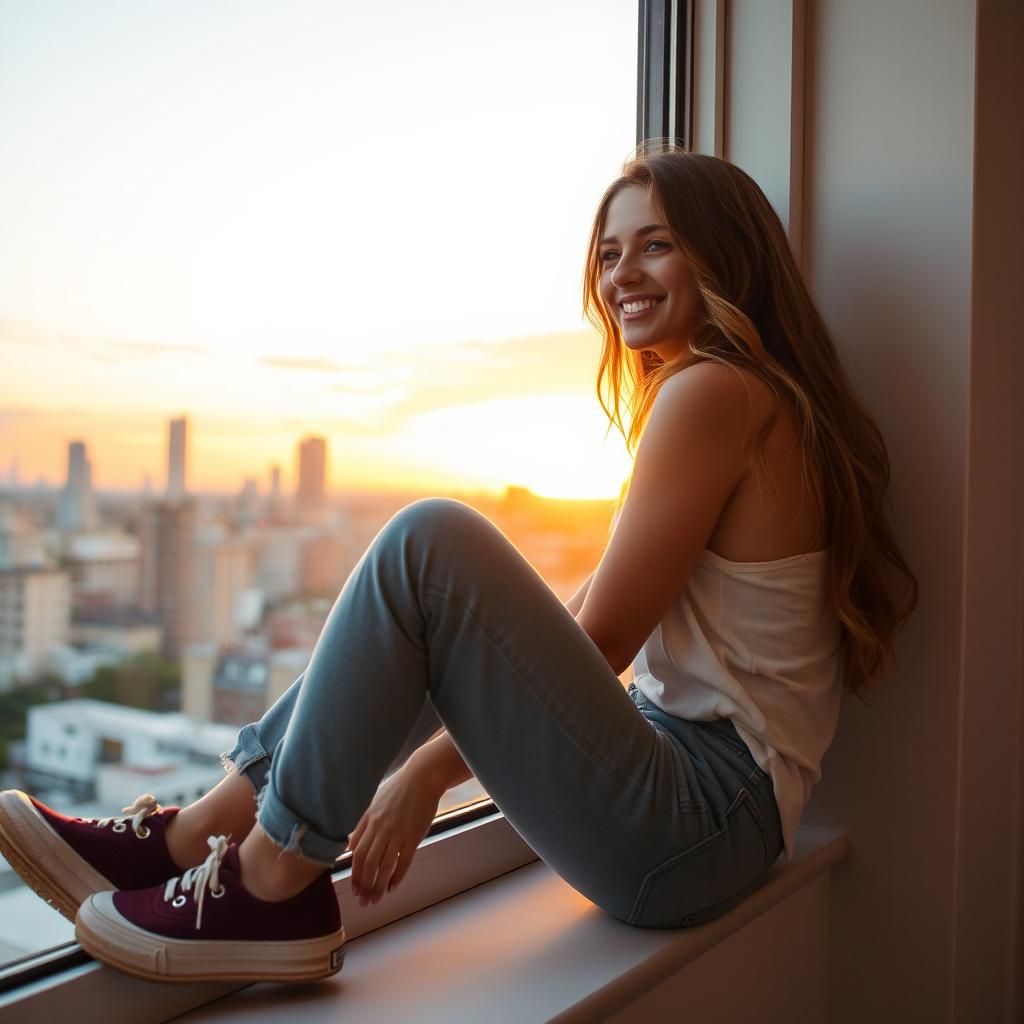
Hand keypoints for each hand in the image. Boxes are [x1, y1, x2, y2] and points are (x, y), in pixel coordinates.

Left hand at [346, 758, 443, 906]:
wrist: (423, 777)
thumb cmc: (399, 789)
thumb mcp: (375, 803)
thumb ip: (362, 825)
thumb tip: (350, 847)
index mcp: (369, 820)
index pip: (356, 853)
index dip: (354, 873)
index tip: (354, 888)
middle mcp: (380, 828)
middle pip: (367, 863)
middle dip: (363, 885)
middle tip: (362, 902)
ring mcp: (397, 832)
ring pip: (383, 866)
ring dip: (377, 886)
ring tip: (375, 900)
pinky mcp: (414, 835)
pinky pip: (403, 861)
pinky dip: (397, 877)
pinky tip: (392, 887)